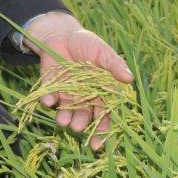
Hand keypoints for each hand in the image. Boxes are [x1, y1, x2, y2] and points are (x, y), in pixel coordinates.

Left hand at [24, 12, 133, 150]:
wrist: (62, 34)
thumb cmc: (87, 44)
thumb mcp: (103, 52)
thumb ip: (114, 65)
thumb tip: (129, 78)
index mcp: (100, 92)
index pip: (104, 113)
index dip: (103, 128)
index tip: (100, 143)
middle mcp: (83, 98)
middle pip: (84, 116)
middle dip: (81, 124)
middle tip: (79, 128)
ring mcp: (66, 95)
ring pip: (66, 112)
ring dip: (64, 118)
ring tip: (63, 122)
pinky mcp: (50, 88)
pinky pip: (48, 98)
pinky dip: (47, 100)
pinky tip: (47, 101)